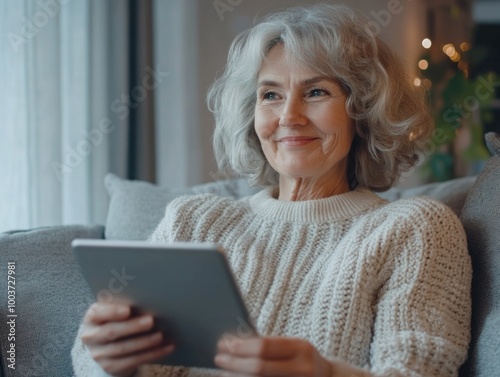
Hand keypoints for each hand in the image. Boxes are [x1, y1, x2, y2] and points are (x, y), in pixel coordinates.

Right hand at [80, 302, 174, 376]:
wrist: (106, 344)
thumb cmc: (116, 319)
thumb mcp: (114, 310)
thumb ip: (124, 303)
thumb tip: (147, 298)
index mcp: (91, 318)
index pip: (97, 314)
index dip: (112, 312)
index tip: (128, 309)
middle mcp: (91, 337)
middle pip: (111, 332)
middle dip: (132, 327)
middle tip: (151, 320)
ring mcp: (99, 354)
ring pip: (123, 349)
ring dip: (144, 342)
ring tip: (160, 335)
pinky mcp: (111, 367)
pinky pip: (133, 362)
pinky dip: (152, 354)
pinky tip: (166, 347)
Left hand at [214, 336, 332, 376]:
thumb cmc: (302, 360)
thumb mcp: (293, 347)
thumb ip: (270, 346)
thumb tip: (236, 343)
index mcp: (301, 348)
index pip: (265, 347)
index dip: (241, 346)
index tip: (224, 343)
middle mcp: (303, 369)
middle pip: (259, 368)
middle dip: (235, 363)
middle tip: (219, 358)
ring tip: (224, 373)